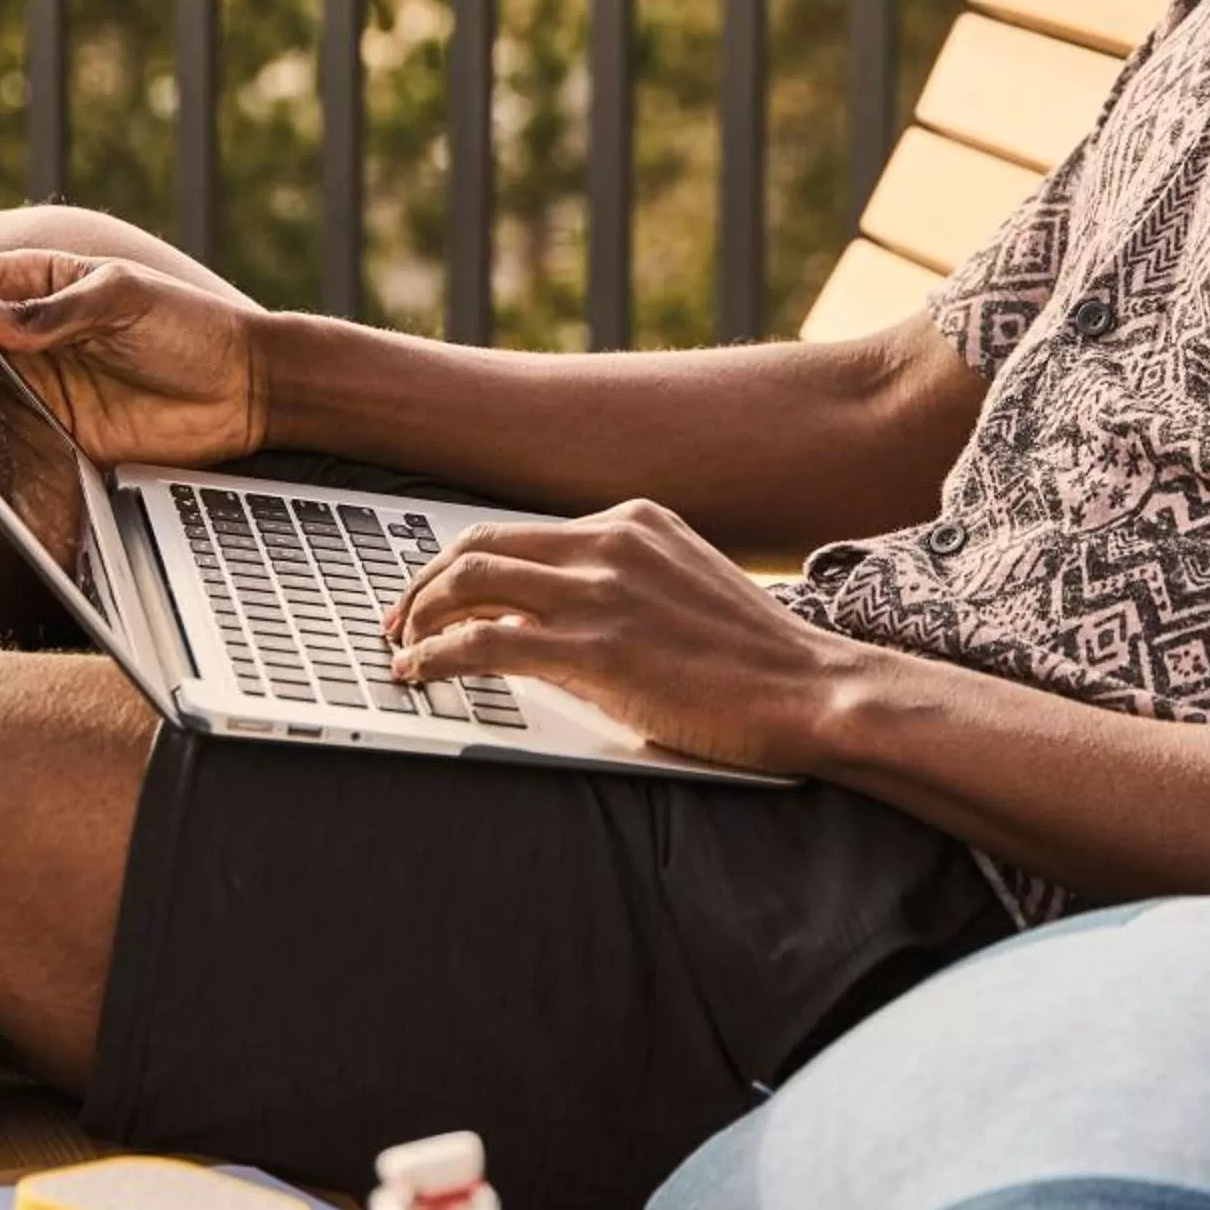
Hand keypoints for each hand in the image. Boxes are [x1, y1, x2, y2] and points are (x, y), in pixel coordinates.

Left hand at [385, 499, 862, 773]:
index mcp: (635, 519)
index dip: (465, 564)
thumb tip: (553, 617)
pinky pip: (484, 642)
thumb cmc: (757, 659)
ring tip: (400, 649)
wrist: (810, 690)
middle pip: (480, 544)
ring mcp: (600, 591)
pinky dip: (436, 657)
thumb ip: (623, 583)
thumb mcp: (685, 588)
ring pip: (470, 582)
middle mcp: (611, 541)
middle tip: (399, 621)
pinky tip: (419, 676)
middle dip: (424, 583)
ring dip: (419, 616)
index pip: (521, 531)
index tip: (438, 594)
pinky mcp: (592, 649)